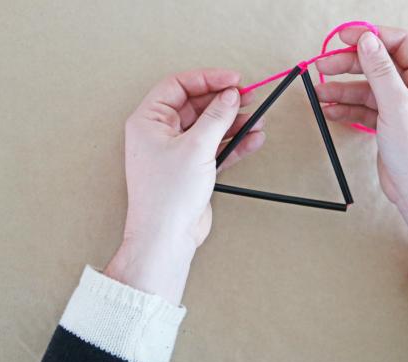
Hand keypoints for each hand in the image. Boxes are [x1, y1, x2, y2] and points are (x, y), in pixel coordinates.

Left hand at [105, 69, 265, 303]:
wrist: (166, 236)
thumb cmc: (167, 196)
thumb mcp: (195, 148)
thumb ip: (216, 118)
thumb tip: (230, 96)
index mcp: (149, 121)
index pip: (178, 86)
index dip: (207, 79)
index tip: (233, 80)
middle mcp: (161, 134)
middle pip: (197, 106)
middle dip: (224, 101)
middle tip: (249, 97)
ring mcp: (178, 152)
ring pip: (210, 128)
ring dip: (234, 123)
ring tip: (258, 119)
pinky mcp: (193, 169)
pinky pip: (216, 148)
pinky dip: (235, 144)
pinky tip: (253, 138)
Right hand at [316, 27, 407, 269]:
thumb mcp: (397, 106)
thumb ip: (380, 70)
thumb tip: (367, 40)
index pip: (400, 44)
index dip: (371, 37)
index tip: (344, 37)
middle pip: (380, 65)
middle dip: (350, 65)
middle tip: (323, 65)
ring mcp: (404, 106)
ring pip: (369, 88)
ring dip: (343, 90)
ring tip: (318, 93)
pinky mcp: (391, 123)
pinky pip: (366, 108)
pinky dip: (348, 109)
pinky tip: (329, 110)